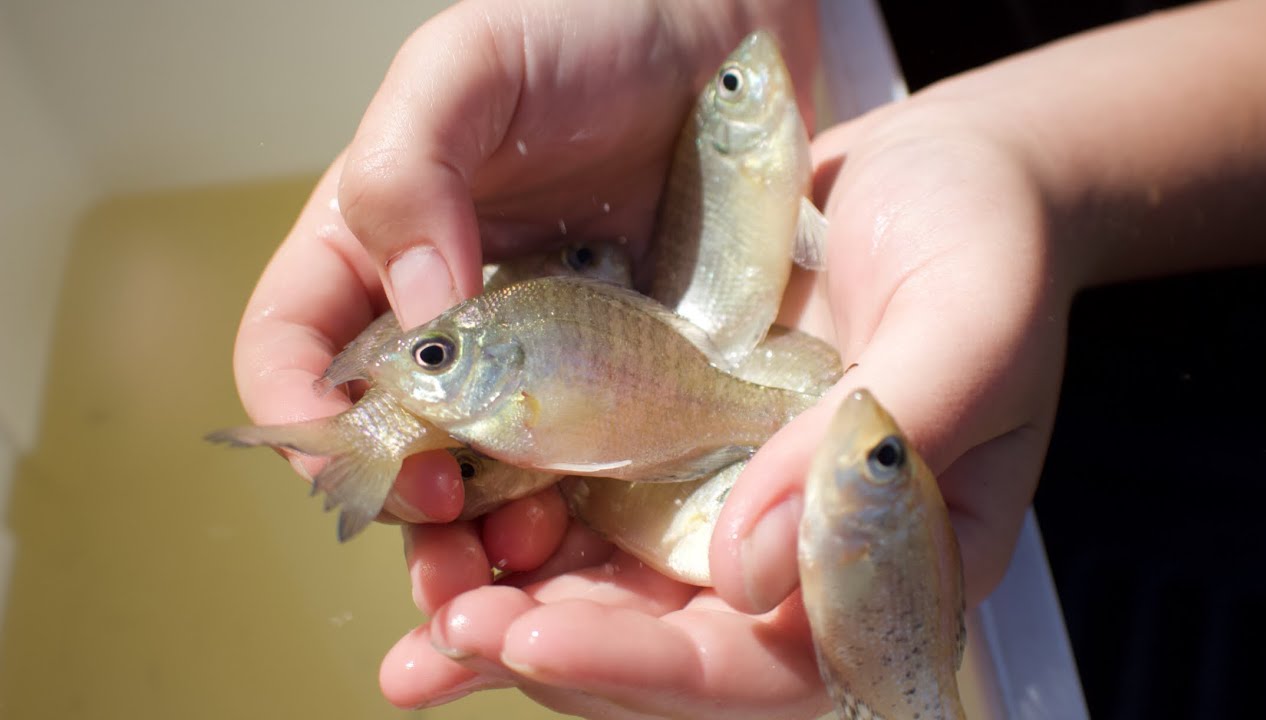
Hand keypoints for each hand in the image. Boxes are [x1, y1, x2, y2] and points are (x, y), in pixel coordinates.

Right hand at [228, 0, 816, 523]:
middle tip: (453, 552)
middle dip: (402, 516)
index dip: (306, 422)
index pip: (294, 356)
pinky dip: (572, 523)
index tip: (365, 458)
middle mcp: (443, 328)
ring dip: (485, 541)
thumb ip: (411, 172)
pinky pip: (579, 476)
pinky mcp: (614, 390)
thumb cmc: (582, 31)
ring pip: (480, 484)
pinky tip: (592, 538)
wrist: (719, 45)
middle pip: (387, 450)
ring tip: (525, 555)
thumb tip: (417, 314)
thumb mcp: (472, 69)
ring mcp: (531, 368)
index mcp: (374, 255)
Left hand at [384, 92, 1071, 715]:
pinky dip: (516, 541)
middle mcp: (800, 560)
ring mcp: (732, 508)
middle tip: (452, 638)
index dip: (660, 672)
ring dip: (519, 623)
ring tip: (423, 632)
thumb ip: (864, 456)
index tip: (544, 640)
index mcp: (887, 565)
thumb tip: (743, 575)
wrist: (943, 170)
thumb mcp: (962, 330)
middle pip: (678, 657)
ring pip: (620, 604)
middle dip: (564, 657)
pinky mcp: (676, 454)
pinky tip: (446, 538)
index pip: (774, 667)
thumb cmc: (983, 241)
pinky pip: (592, 520)